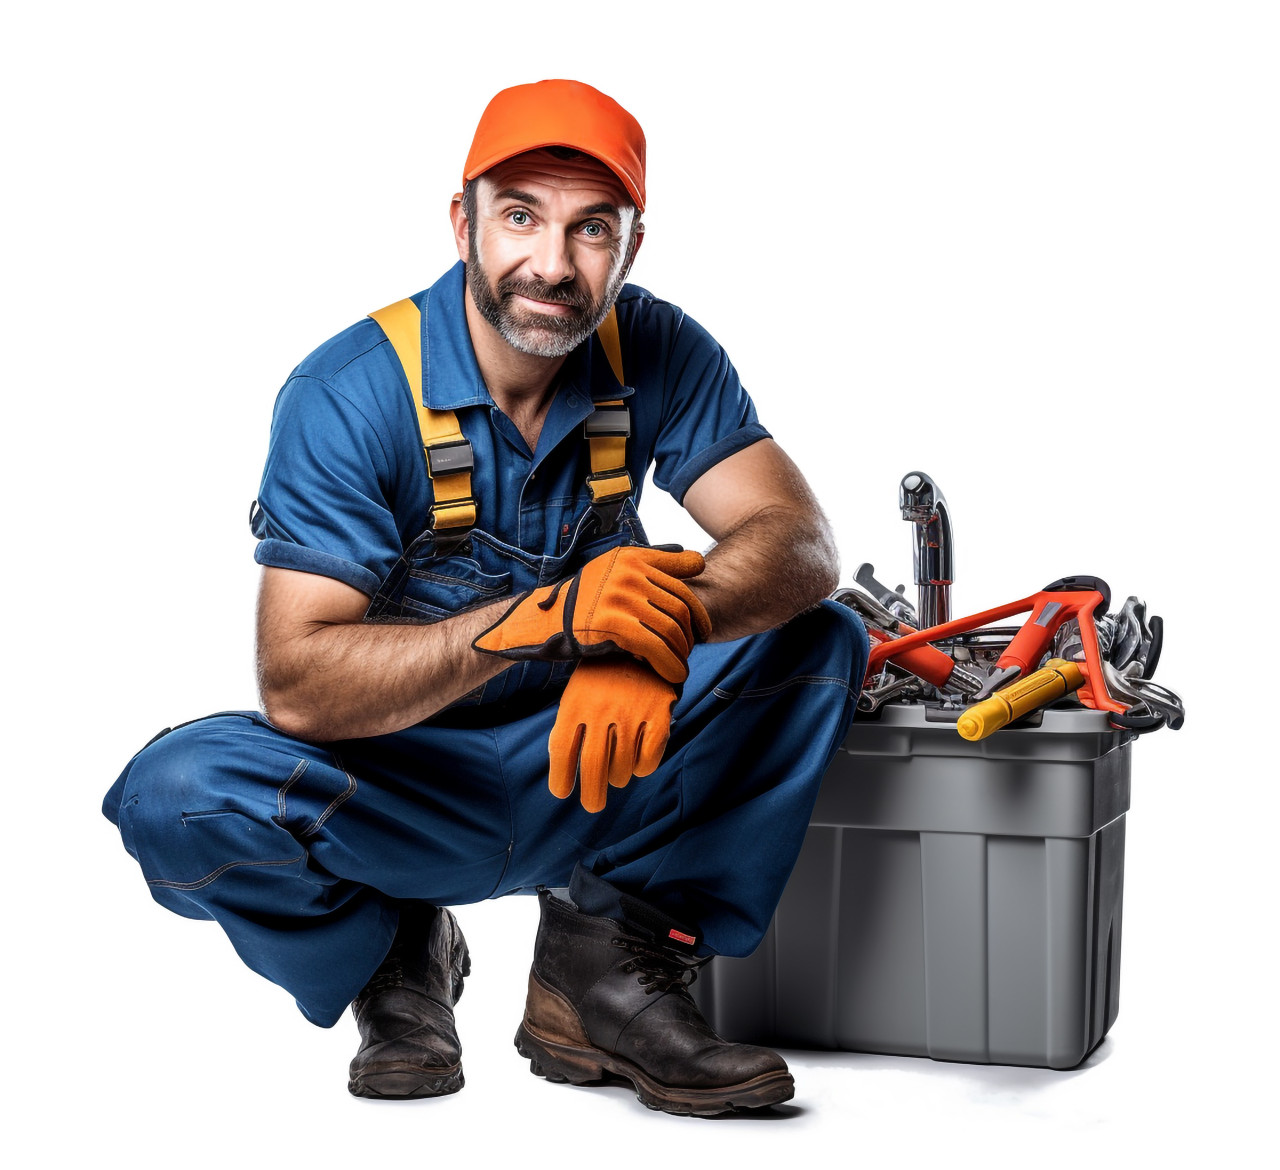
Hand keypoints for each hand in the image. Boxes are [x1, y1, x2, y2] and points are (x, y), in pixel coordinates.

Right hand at [473, 546, 711, 683]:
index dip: (700, 602)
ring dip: (683, 652)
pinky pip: (654, 646)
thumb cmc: (585, 599)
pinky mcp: (612, 622)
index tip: (703, 625)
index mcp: (633, 556)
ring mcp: (620, 596)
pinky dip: (669, 663)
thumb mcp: (614, 569)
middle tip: (694, 649)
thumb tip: (697, 561)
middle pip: (680, 604)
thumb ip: (650, 564)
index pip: (685, 570)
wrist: (546, 620)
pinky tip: (675, 674)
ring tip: (683, 665)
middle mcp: (628, 572)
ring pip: (671, 627)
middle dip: (694, 631)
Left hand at [548, 658, 676, 813]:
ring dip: (618, 778)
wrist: (639, 645)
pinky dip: (642, 769)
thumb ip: (569, 730)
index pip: (562, 749)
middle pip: (593, 765)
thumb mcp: (577, 696)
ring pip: (622, 767)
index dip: (560, 776)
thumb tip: (564, 776)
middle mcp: (602, 708)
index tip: (561, 793)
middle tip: (593, 806)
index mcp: (575, 703)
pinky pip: (649, 758)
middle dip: (591, 794)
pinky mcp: (659, 713)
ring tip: (616, 775)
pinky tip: (637, 764)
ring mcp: (632, 711)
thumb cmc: (601, 682)